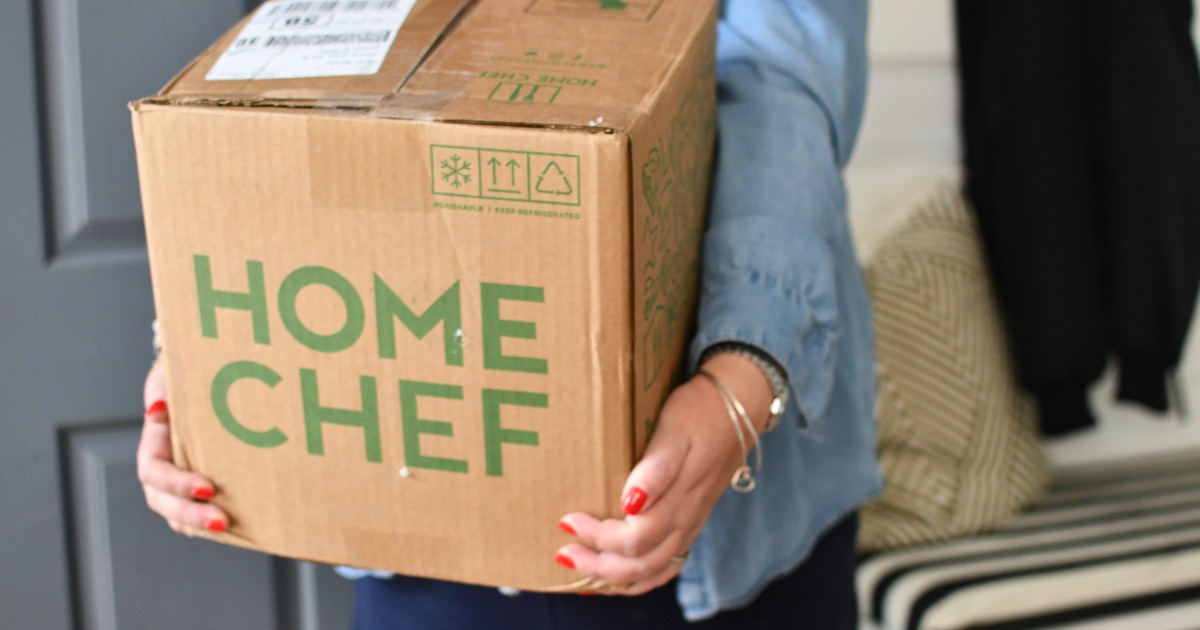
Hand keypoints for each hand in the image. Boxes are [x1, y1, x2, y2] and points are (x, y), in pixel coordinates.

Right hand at [137, 360, 227, 533]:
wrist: (208, 382)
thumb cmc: (187, 378)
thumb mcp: (170, 376)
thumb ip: (162, 389)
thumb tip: (158, 409)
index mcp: (154, 445)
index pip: (155, 473)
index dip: (176, 484)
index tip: (207, 487)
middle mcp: (164, 470)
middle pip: (165, 502)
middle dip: (191, 515)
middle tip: (221, 521)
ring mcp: (182, 483)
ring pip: (181, 514)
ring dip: (202, 525)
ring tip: (229, 528)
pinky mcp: (205, 489)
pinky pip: (202, 512)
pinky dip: (214, 523)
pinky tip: (239, 528)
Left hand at [555, 353, 772, 594]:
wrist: (740, 405)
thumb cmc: (699, 412)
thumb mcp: (675, 431)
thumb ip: (655, 470)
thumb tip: (629, 504)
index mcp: (680, 499)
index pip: (634, 538)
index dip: (598, 537)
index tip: (567, 520)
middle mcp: (686, 519)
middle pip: (641, 563)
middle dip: (597, 565)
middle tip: (563, 553)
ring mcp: (691, 524)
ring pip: (654, 570)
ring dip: (615, 578)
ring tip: (582, 571)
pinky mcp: (692, 522)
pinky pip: (667, 565)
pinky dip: (639, 578)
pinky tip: (618, 578)